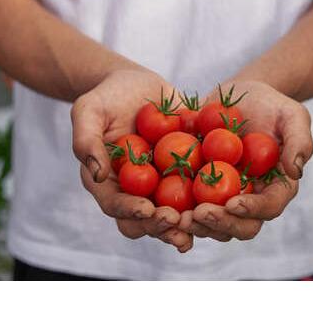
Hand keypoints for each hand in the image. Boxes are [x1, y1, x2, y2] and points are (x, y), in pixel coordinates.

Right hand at [71, 69, 192, 252]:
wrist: (139, 86)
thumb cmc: (108, 96)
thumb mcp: (89, 110)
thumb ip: (86, 140)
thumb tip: (96, 174)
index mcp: (108, 182)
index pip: (115, 205)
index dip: (130, 212)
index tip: (147, 209)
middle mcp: (134, 190)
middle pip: (145, 220)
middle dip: (160, 226)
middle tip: (178, 222)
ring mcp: (160, 185)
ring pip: (173, 214)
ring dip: (187, 223)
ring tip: (203, 221)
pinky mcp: (184, 174)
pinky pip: (198, 191)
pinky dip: (210, 200)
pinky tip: (227, 202)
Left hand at [179, 80, 312, 240]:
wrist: (236, 99)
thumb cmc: (268, 105)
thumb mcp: (291, 114)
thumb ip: (299, 140)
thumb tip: (295, 171)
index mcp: (274, 187)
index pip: (269, 206)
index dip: (253, 209)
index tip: (233, 202)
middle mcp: (250, 199)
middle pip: (241, 226)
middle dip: (221, 224)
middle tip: (200, 213)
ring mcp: (224, 197)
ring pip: (214, 224)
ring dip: (196, 225)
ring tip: (177, 216)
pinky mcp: (200, 190)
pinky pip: (189, 207)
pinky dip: (176, 211)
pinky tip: (160, 206)